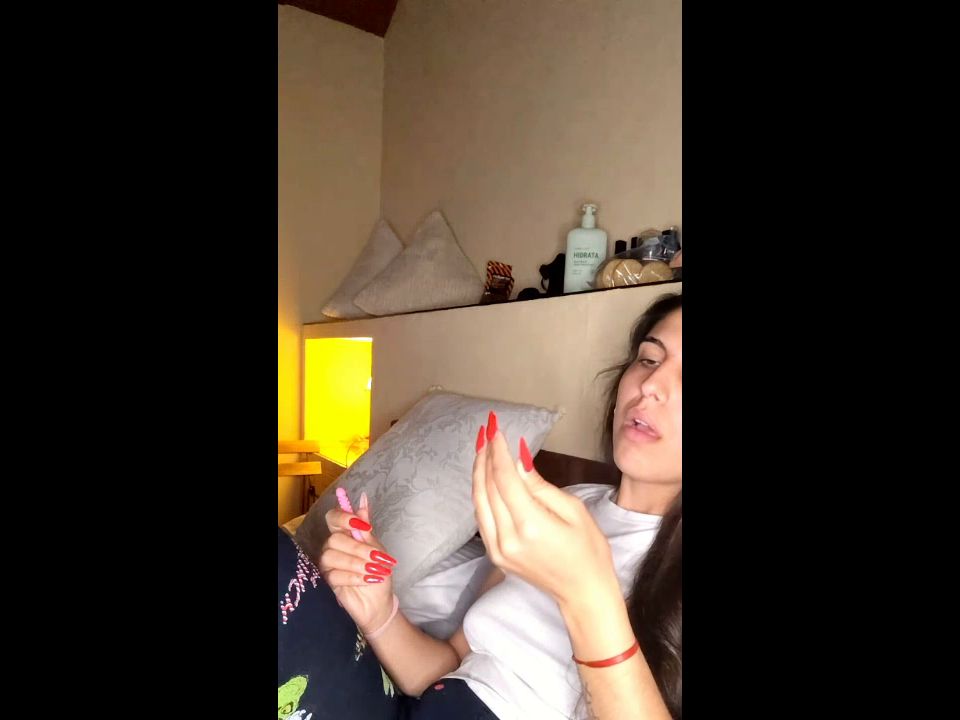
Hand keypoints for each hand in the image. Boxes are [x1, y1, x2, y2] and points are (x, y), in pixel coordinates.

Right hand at [319, 493, 398, 633]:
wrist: (379, 601)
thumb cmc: (379, 572)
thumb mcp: (378, 548)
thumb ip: (366, 526)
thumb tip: (363, 498)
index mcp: (345, 533)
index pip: (333, 517)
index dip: (344, 518)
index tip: (363, 526)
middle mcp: (332, 546)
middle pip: (335, 538)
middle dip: (359, 549)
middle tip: (378, 559)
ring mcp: (328, 564)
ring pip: (332, 556)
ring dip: (357, 564)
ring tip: (374, 571)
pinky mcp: (327, 581)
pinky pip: (334, 574)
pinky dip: (354, 576)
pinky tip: (367, 580)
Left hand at [472, 413, 618, 606]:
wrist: (583, 592)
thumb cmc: (588, 550)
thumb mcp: (573, 510)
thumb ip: (540, 485)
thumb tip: (519, 458)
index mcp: (530, 525)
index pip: (504, 479)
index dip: (497, 451)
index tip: (495, 429)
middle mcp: (508, 538)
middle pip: (486, 488)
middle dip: (484, 456)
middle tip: (486, 430)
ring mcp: (498, 550)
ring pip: (478, 502)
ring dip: (478, 473)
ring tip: (482, 448)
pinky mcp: (495, 556)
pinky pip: (481, 517)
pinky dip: (481, 494)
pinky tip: (486, 477)